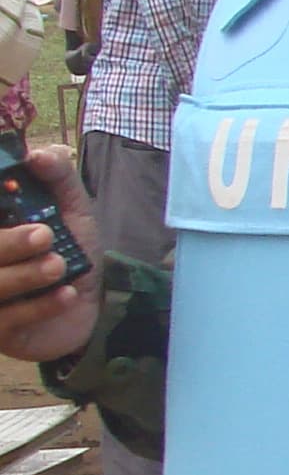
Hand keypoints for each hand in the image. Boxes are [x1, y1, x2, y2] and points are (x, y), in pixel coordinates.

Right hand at [0, 142, 100, 363]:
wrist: (94, 306)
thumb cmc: (71, 250)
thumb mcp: (71, 209)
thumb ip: (57, 177)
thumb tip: (36, 154)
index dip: (1, 200)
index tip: (12, 193)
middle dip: (7, 243)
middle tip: (46, 235)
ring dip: (25, 275)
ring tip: (59, 264)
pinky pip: (8, 320)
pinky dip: (38, 307)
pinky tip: (66, 294)